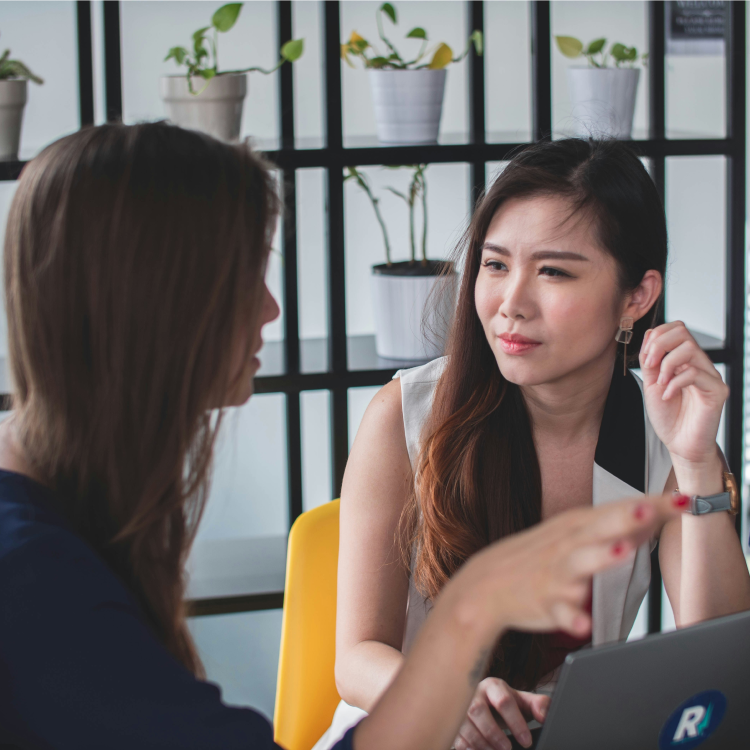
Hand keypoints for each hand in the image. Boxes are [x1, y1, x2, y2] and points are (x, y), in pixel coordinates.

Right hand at [452, 493, 681, 640]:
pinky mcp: (545, 602)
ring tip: (621, 551)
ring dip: (600, 557)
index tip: (685, 500)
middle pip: (600, 527)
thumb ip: (613, 527)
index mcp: (576, 525)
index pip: (619, 510)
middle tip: (650, 509)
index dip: (653, 506)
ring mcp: (556, 573)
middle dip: (625, 518)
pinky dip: (570, 618)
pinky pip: (559, 613)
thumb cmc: (535, 557)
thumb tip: (655, 514)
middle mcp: (567, 544)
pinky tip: (582, 624)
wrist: (486, 584)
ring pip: (580, 564)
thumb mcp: (571, 534)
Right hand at [453, 678, 548, 749]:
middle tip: (508, 748)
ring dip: (481, 743)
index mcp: (493, 686)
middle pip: (478, 710)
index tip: (526, 740)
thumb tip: (545, 716)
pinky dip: (468, 747)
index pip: (504, 700)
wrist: (485, 703)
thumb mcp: (523, 701)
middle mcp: (474, 693)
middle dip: (494, 733)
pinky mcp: (454, 722)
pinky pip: (456, 736)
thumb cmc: (505, 703)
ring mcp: (461, 707)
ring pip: (464, 724)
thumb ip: (539, 705)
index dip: (516, 722)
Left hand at [639, 321, 727, 466]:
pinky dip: (675, 383)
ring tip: (660, 384)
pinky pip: (695, 373)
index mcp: (684, 360)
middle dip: (659, 345)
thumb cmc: (668, 416)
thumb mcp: (651, 384)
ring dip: (667, 364)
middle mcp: (700, 363)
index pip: (675, 329)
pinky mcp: (717, 391)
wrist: (680, 444)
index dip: (656, 336)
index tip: (646, 359)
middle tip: (650, 367)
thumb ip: (650, 361)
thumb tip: (650, 335)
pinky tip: (667, 396)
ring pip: (690, 348)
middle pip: (683, 331)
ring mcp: (710, 375)